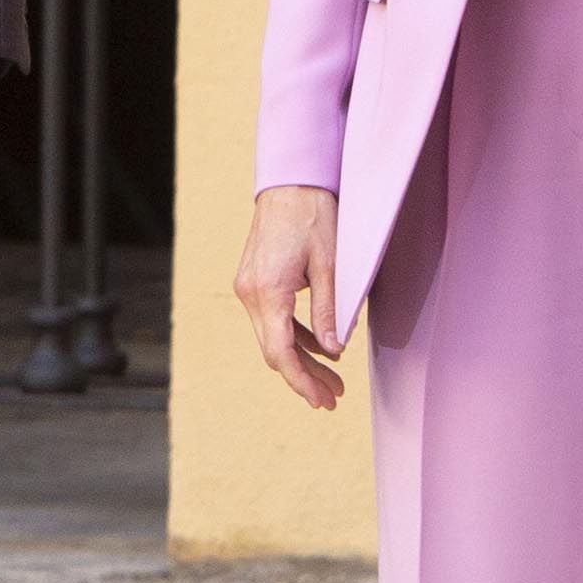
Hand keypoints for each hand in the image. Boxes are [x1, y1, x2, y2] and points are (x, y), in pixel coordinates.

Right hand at [235, 187, 345, 409]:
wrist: (290, 182)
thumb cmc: (314, 216)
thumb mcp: (331, 265)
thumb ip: (329, 311)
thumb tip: (334, 352)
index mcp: (267, 291)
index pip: (281, 352)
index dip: (302, 381)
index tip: (323, 400)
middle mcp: (250, 293)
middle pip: (274, 351)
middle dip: (303, 377)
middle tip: (333, 399)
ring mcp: (249, 287)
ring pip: (272, 337)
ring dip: (300, 360)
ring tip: (332, 381)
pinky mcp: (255, 281)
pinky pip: (273, 319)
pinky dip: (294, 337)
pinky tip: (318, 350)